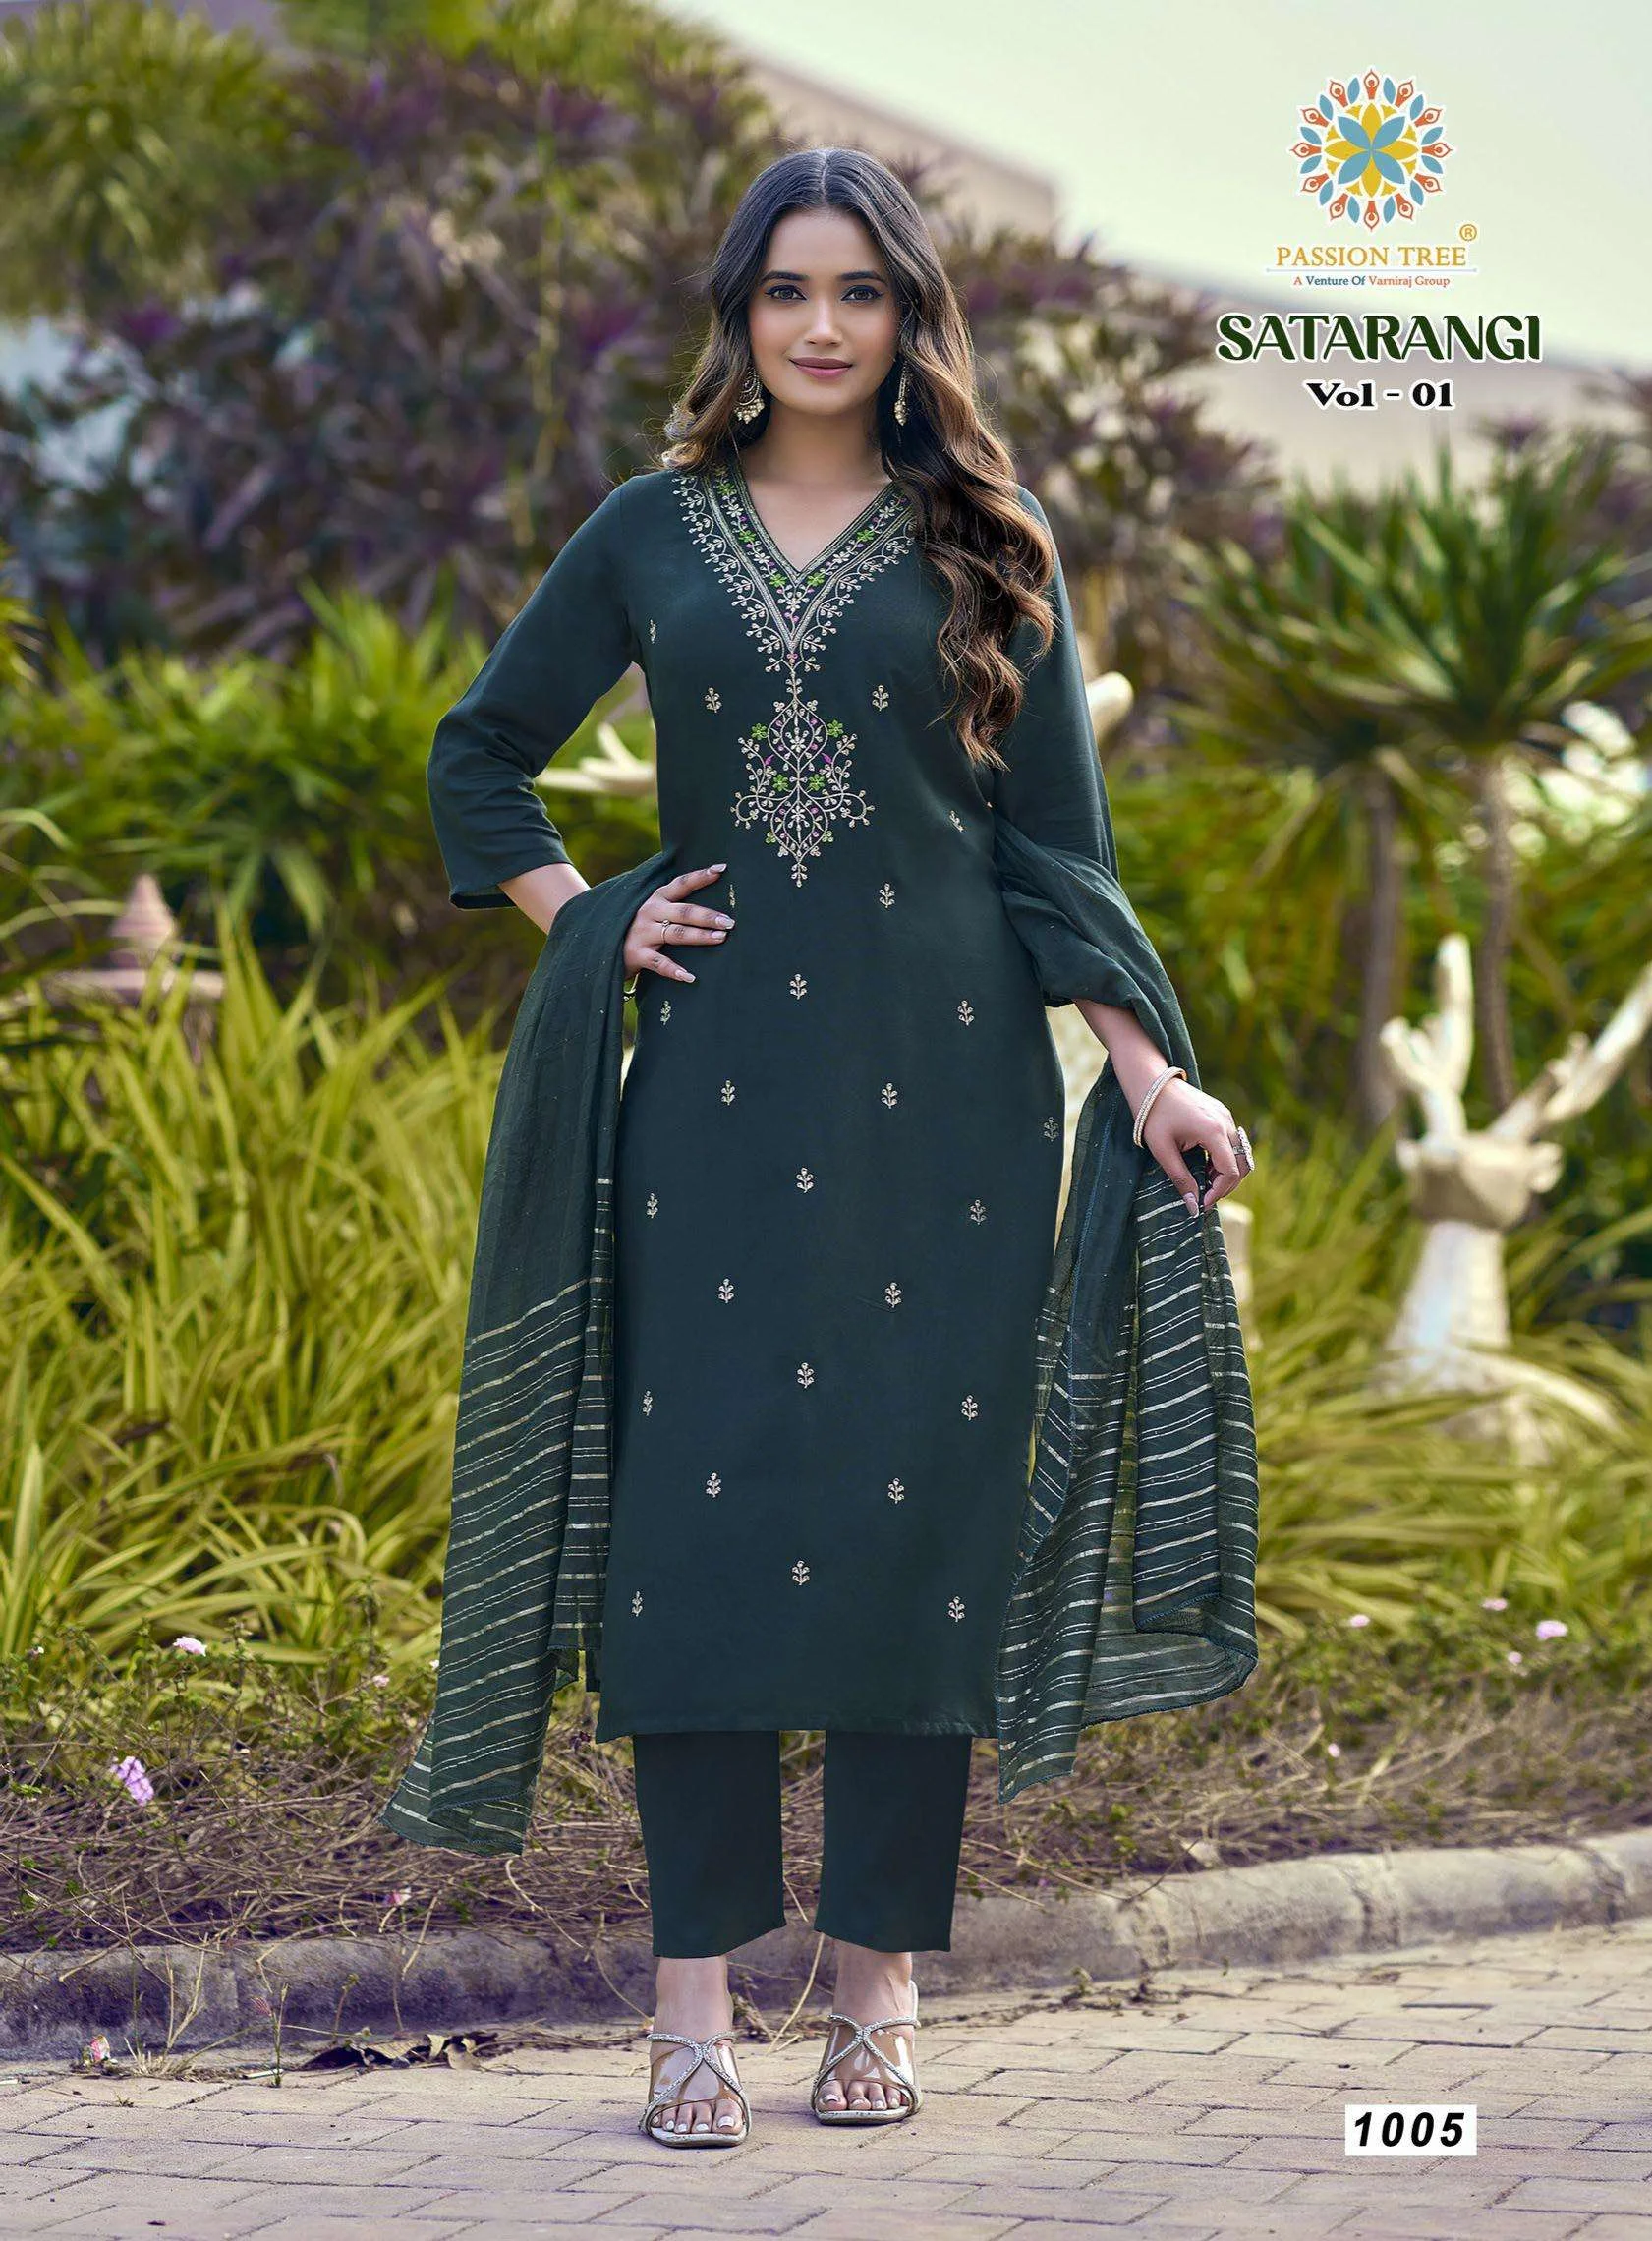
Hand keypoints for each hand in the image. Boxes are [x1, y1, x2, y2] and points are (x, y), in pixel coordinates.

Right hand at [623, 863, 733, 984]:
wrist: (602, 945)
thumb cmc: (639, 928)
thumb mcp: (653, 911)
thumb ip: (676, 906)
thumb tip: (713, 908)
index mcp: (657, 898)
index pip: (681, 883)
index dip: (701, 876)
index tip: (721, 869)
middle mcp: (649, 912)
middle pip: (684, 911)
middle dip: (708, 915)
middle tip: (730, 921)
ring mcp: (643, 933)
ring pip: (676, 934)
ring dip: (699, 936)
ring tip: (720, 938)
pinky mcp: (636, 954)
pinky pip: (659, 963)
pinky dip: (674, 970)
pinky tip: (690, 977)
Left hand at [1138, 1078, 1252, 1217]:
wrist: (1150, 1084)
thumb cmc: (1153, 1116)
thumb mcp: (1163, 1151)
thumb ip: (1181, 1179)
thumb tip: (1193, 1206)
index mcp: (1213, 1131)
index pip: (1230, 1171)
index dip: (1219, 1191)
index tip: (1203, 1203)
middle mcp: (1225, 1122)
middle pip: (1241, 1164)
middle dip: (1226, 1185)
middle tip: (1206, 1197)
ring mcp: (1225, 1116)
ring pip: (1239, 1153)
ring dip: (1226, 1172)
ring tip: (1204, 1182)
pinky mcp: (1221, 1113)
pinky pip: (1231, 1141)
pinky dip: (1223, 1158)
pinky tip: (1205, 1166)